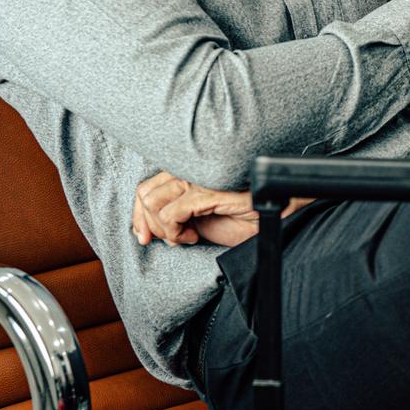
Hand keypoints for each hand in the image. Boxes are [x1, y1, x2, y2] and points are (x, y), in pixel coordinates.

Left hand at [132, 172, 259, 247]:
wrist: (271, 217)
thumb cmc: (238, 217)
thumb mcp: (196, 219)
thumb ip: (170, 217)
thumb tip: (142, 230)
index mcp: (185, 171)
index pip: (144, 188)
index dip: (139, 216)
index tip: (144, 238)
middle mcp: (188, 169)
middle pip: (143, 195)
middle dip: (150, 225)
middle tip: (170, 239)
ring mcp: (196, 179)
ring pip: (152, 204)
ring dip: (165, 229)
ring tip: (186, 236)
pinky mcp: (205, 193)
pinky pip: (170, 215)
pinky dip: (176, 233)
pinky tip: (194, 237)